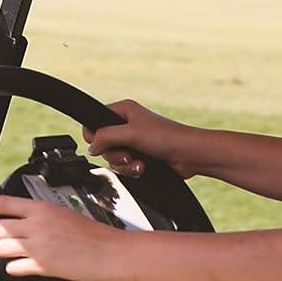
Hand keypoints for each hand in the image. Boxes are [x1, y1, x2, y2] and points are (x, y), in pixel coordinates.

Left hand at [0, 195, 124, 280]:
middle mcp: (36, 225)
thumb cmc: (91, 234)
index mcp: (41, 208)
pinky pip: (14, 268)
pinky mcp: (43, 266)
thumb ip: (39, 217)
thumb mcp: (62, 213)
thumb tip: (21, 221)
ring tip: (10, 254)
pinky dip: (13, 269)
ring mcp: (38, 246)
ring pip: (1, 248)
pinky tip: (20, 267)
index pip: (2, 202)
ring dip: (2, 252)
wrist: (110, 251)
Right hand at [84, 98, 210, 179]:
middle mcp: (127, 125)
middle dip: (115, 154)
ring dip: (125, 164)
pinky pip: (125, 166)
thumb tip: (91, 147)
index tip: (101, 145)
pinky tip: (144, 168)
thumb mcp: (131, 133)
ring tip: (139, 163)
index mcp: (123, 111)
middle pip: (103, 143)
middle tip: (128, 155)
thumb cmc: (168, 137)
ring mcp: (133, 142)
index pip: (95, 121)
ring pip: (113, 157)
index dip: (95, 135)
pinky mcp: (140, 156)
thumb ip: (106, 137)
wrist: (190, 155)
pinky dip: (132, 170)